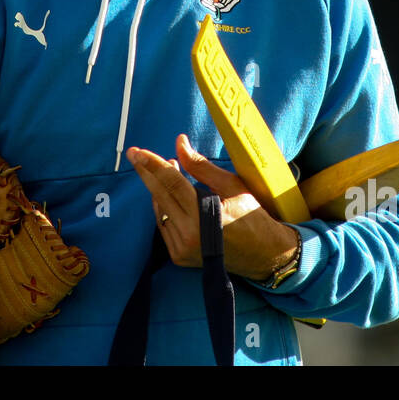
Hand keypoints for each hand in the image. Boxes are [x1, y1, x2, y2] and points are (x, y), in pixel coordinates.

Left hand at [126, 134, 299, 282]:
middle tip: (134, 154)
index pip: (172, 183)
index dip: (154, 164)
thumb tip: (179, 143)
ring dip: (158, 189)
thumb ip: (200, 166)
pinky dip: (164, 208)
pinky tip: (169, 194)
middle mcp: (189, 235)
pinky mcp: (179, 256)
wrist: (264, 254)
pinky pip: (164, 225)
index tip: (138, 151)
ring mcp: (182, 249)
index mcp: (205, 216)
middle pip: (160, 195)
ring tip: (166, 170)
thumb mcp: (231, 185)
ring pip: (160, 211)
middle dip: (146, 172)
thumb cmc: (253, 216)